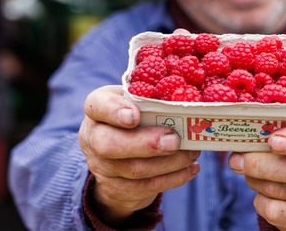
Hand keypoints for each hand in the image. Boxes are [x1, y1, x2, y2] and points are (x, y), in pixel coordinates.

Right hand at [78, 85, 199, 223]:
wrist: (117, 157)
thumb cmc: (135, 117)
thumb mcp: (137, 100)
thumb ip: (152, 98)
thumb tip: (188, 98)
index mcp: (97, 108)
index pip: (98, 105)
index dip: (115, 111)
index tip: (135, 116)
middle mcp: (93, 137)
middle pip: (110, 144)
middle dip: (146, 144)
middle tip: (174, 140)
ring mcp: (101, 166)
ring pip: (133, 169)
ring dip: (169, 162)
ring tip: (192, 152)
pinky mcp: (116, 189)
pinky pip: (145, 187)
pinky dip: (173, 178)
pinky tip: (191, 168)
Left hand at [228, 114, 285, 230]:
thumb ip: (277, 126)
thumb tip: (245, 133)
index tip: (273, 141)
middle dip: (260, 165)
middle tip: (236, 160)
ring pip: (279, 191)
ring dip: (255, 180)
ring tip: (248, 172)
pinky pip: (275, 211)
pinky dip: (260, 201)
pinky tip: (263, 192)